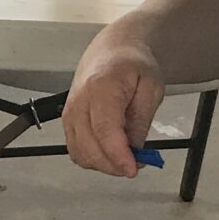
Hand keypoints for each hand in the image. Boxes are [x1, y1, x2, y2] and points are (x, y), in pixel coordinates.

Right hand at [63, 29, 165, 177]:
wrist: (112, 50)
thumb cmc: (132, 64)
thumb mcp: (151, 87)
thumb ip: (141, 120)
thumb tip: (134, 150)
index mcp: (102, 87)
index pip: (105, 131)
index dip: (118, 156)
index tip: (134, 168)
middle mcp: (79, 101)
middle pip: (89, 147)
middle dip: (114, 165)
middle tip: (137, 164)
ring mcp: (69, 113)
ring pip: (80, 154)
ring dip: (104, 164)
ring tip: (125, 156)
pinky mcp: (67, 121)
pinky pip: (76, 150)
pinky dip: (94, 158)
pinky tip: (110, 152)